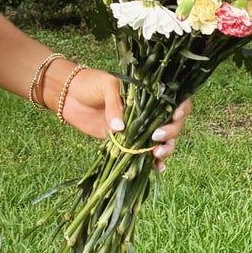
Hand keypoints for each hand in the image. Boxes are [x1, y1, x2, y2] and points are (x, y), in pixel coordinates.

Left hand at [58, 66, 193, 168]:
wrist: (69, 96)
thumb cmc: (90, 84)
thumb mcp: (105, 86)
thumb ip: (115, 105)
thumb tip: (120, 129)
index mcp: (149, 92)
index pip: (175, 100)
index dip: (182, 108)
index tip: (175, 115)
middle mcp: (150, 111)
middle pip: (174, 123)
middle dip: (171, 132)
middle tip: (156, 137)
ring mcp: (141, 128)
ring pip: (164, 140)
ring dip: (166, 149)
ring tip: (156, 155)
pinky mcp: (129, 142)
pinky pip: (146, 153)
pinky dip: (154, 162)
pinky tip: (158, 168)